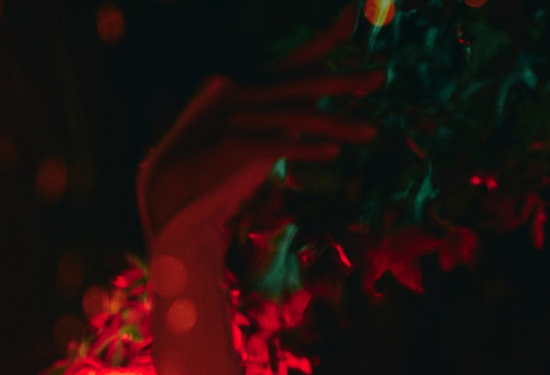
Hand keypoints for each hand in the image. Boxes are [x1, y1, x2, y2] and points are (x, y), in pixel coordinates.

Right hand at [138, 11, 379, 253]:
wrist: (169, 183)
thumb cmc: (213, 157)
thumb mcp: (251, 130)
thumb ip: (281, 116)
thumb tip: (314, 110)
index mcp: (249, 85)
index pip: (293, 58)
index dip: (322, 38)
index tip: (351, 16)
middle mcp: (242, 92)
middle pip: (301, 83)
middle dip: (343, 81)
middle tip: (380, 76)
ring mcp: (233, 117)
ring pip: (294, 117)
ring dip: (335, 124)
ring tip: (370, 132)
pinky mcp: (228, 147)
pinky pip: (273, 145)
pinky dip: (304, 148)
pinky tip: (332, 152)